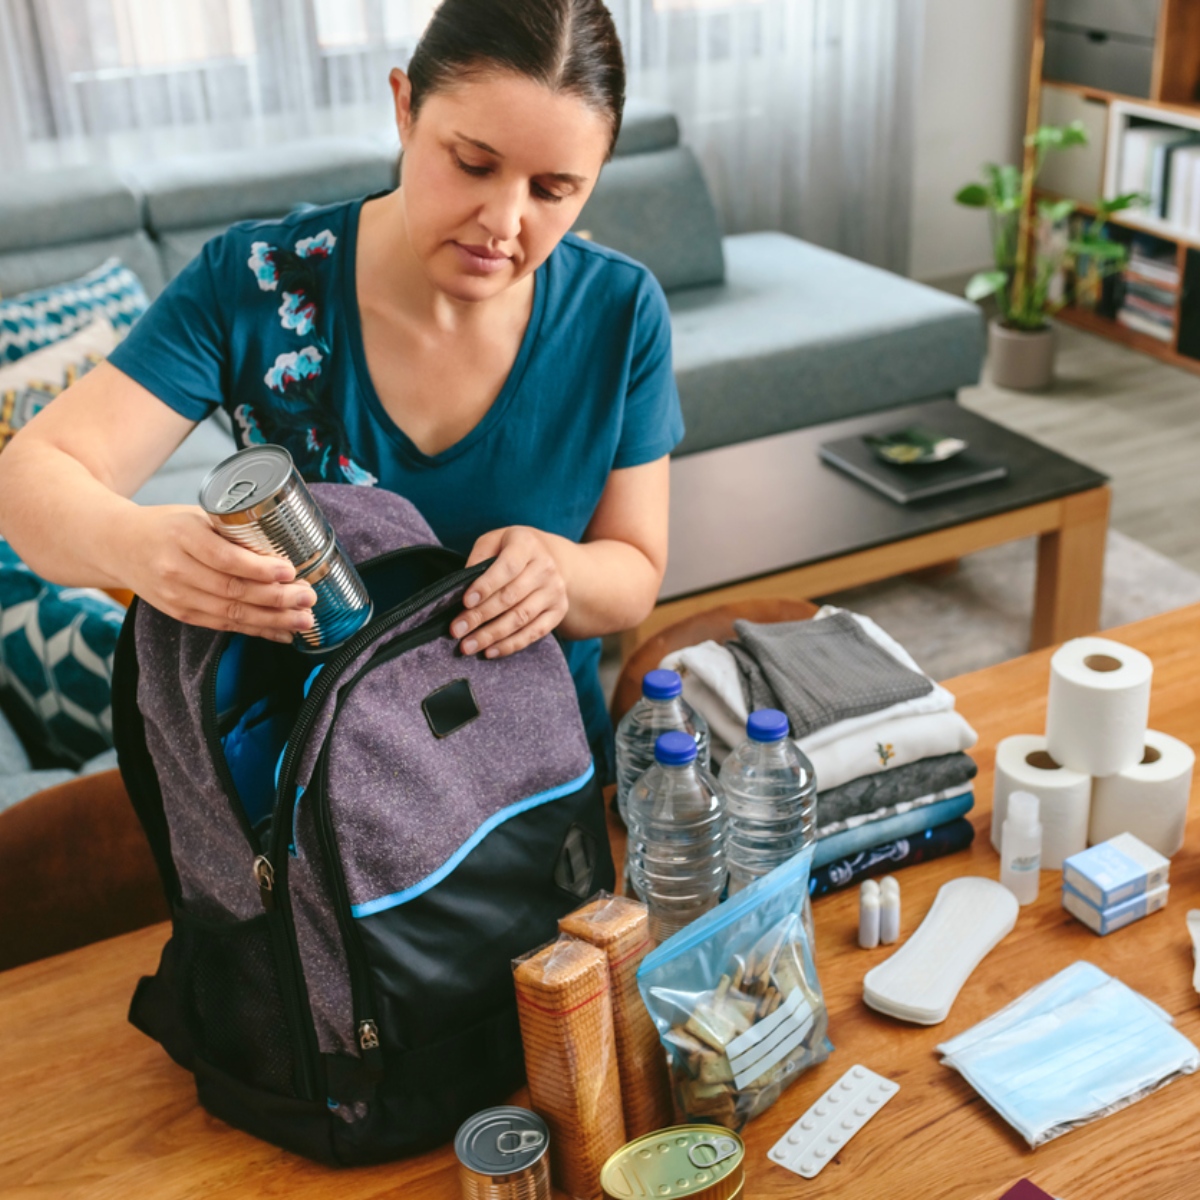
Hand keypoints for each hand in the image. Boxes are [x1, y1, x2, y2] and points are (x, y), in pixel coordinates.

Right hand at [117, 505, 315, 642]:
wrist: (116, 545)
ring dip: (272, 620)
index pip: (225, 558)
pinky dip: (256, 631)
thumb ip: (232, 531)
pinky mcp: (180, 613)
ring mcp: (176, 596)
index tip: (289, 570)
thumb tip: (285, 545)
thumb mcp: (195, 516)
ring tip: (303, 620)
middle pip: (232, 590)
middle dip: (276, 598)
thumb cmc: (166, 526)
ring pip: (231, 614)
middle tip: (308, 598)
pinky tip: (282, 632)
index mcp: (182, 537)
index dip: (259, 569)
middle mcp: (175, 569)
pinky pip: (223, 626)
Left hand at [452, 526, 568, 658]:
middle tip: (457, 630)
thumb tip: (461, 588)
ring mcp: (554, 591)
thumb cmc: (511, 549)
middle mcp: (545, 567)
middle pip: (511, 597)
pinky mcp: (558, 611)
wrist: (550, 556)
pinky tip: (490, 651)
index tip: (465, 602)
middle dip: (480, 616)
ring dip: (492, 635)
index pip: (507, 567)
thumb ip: (478, 559)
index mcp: (527, 545)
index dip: (486, 586)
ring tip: (468, 645)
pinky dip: (511, 644)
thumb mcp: (493, 541)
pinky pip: (534, 632)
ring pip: (521, 618)